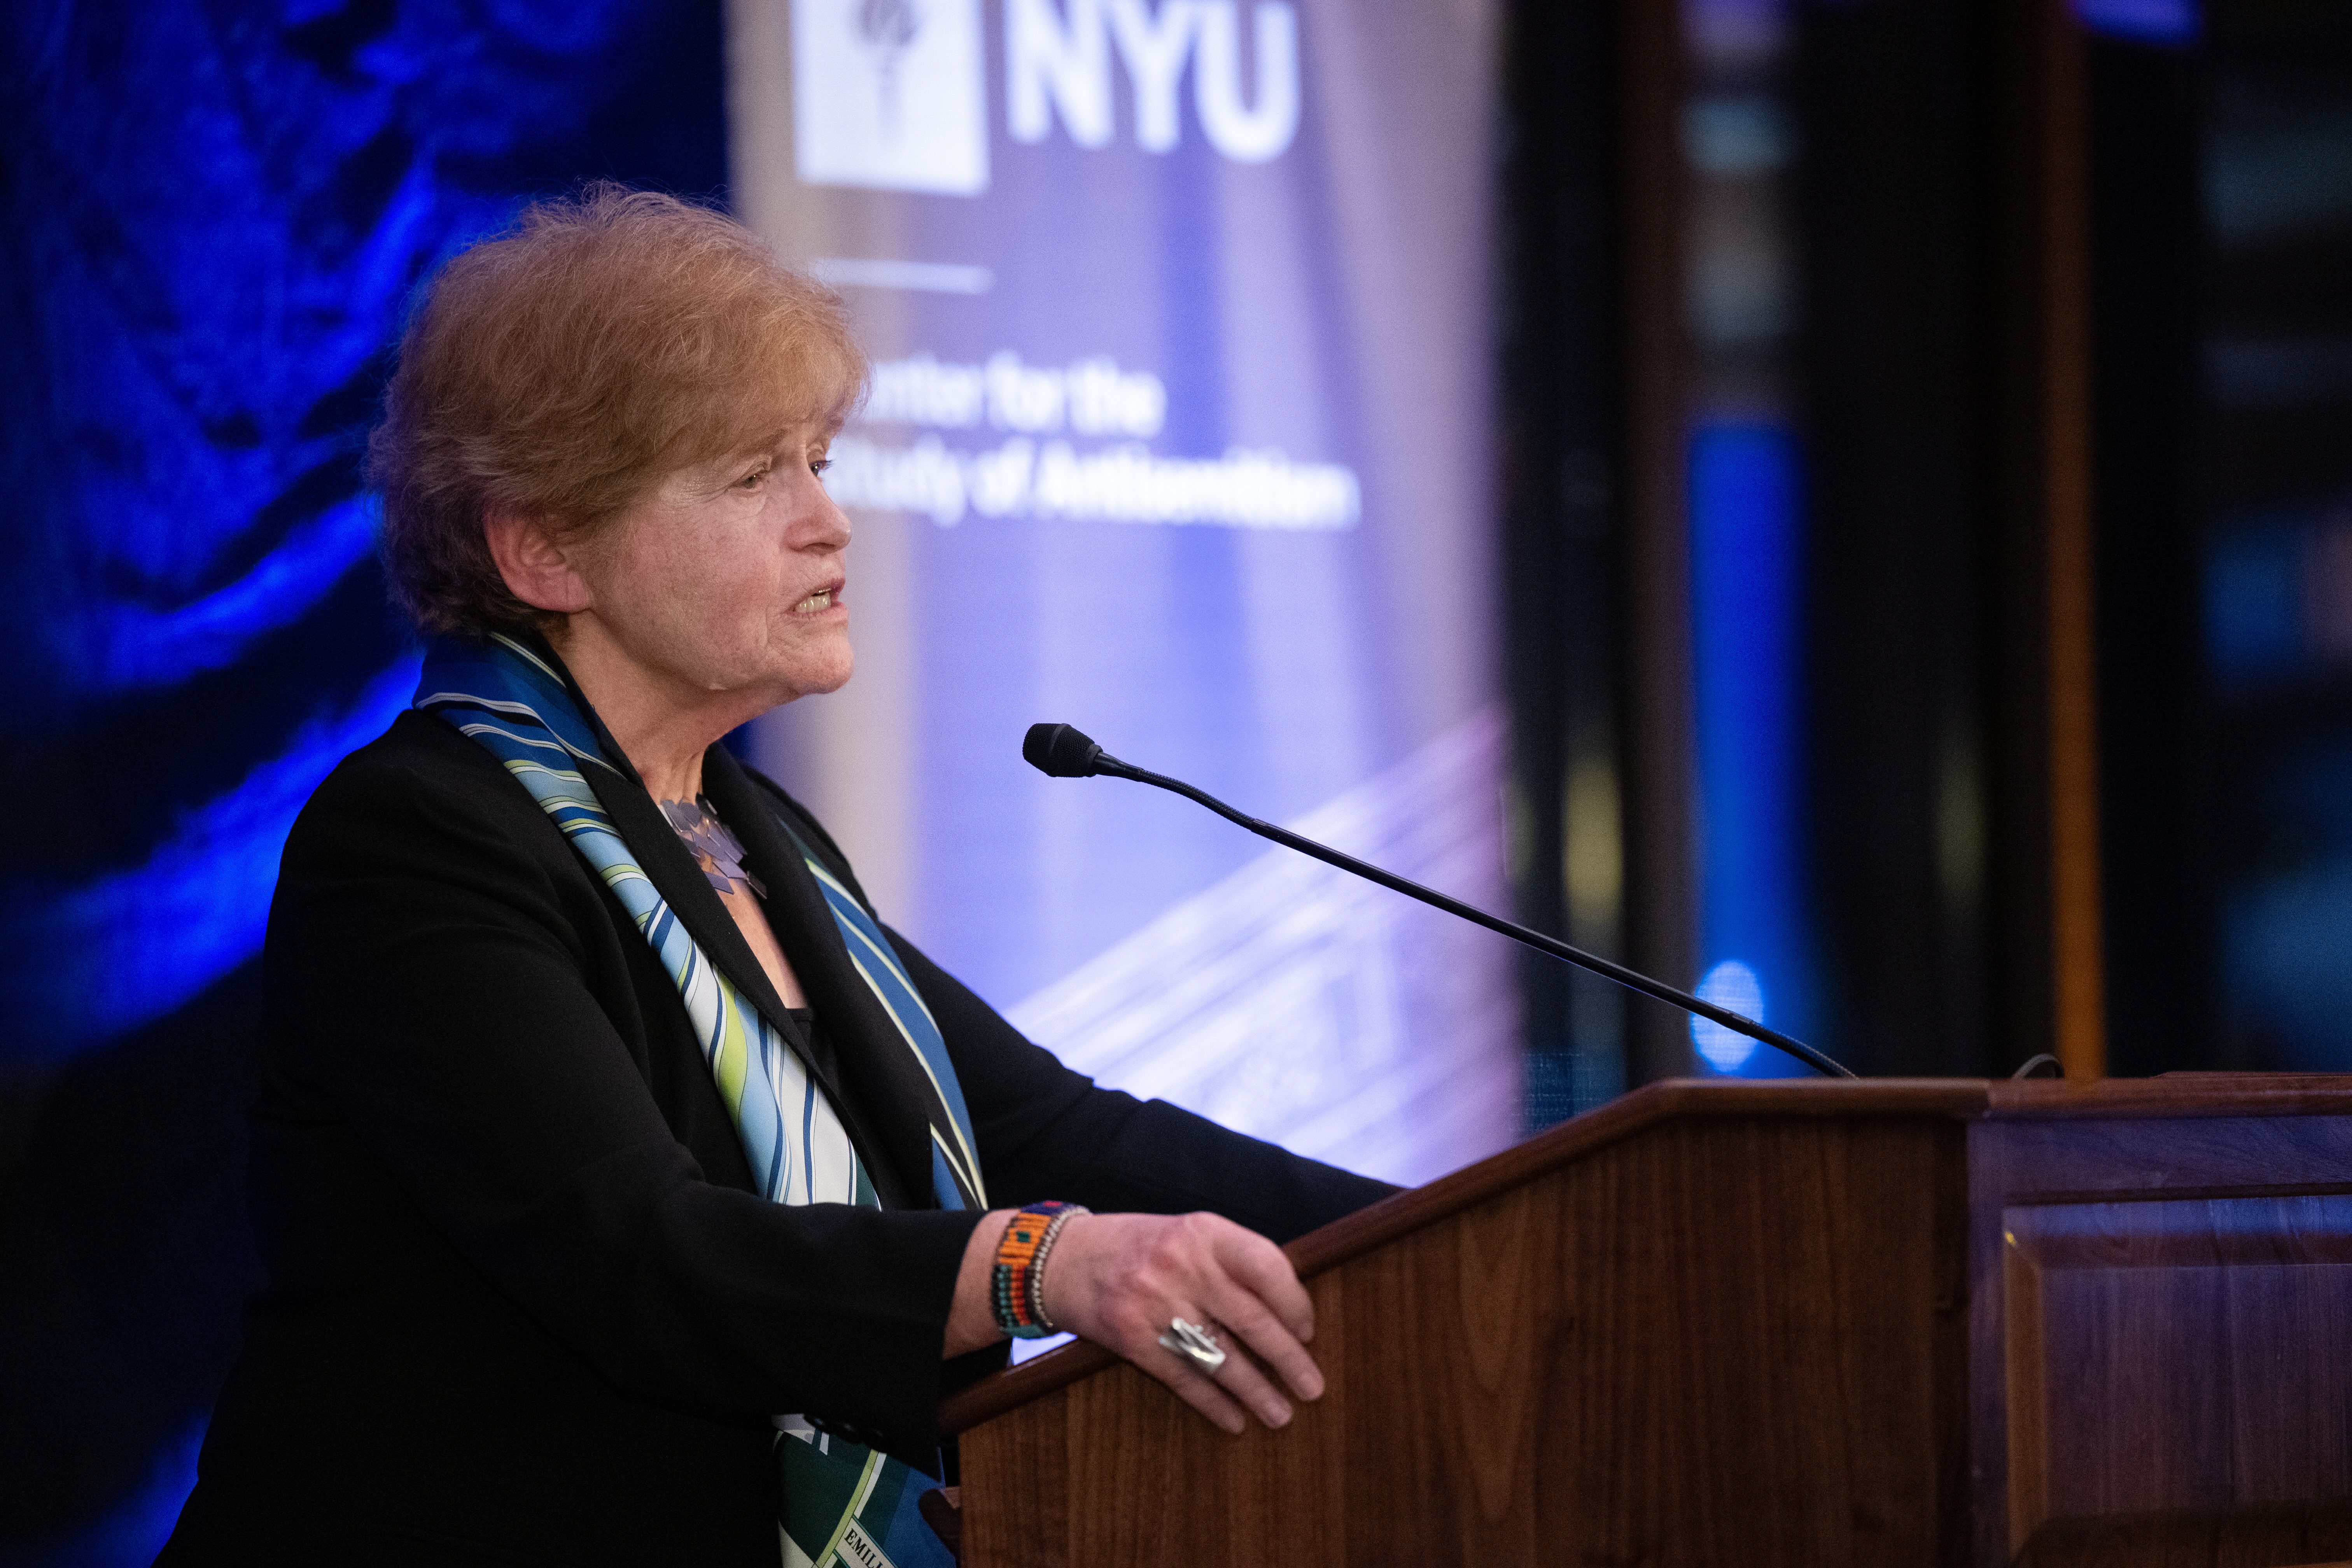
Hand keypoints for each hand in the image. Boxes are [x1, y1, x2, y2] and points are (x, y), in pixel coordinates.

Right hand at [1040, 1211, 1323, 1434]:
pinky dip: (1212, 1402)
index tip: (1308, 1331)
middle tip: (1312, 1387)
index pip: (1266, 1265)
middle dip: (1287, 1359)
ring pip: (1219, 1355)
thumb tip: (1288, 1309)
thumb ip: (1231, 1262)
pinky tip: (1233, 1420)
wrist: (1062, 1258)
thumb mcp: (1187, 1235)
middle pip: (1250, 1318)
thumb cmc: (1139, 1247)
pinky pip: (1182, 1376)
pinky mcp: (1130, 1337)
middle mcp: (1181, 1264)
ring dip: (1255, 1391)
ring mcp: (1153, 1301)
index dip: (1294, 1302)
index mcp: (1204, 1232)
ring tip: (1281, 1414)